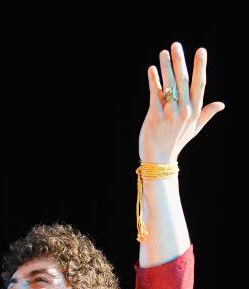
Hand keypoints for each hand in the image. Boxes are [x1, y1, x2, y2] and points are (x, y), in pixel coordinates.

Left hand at [139, 42, 224, 163]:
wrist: (159, 159)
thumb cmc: (176, 142)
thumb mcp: (194, 129)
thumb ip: (206, 114)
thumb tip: (221, 105)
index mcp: (194, 112)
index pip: (199, 85)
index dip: (200, 66)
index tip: (201, 51)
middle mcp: (184, 111)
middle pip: (182, 81)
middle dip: (179, 61)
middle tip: (176, 45)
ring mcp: (170, 114)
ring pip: (168, 85)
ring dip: (165, 66)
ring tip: (163, 53)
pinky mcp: (155, 117)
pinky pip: (155, 94)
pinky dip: (153, 80)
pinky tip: (151, 70)